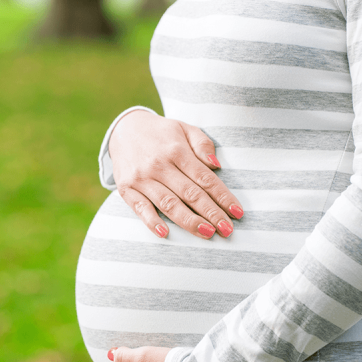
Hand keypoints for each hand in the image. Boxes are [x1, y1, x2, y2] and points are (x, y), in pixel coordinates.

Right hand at [109, 110, 243, 239]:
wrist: (123, 130)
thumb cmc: (161, 133)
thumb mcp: (184, 128)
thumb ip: (202, 144)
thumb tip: (216, 164)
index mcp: (176, 150)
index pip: (205, 178)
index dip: (223, 197)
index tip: (237, 212)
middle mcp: (159, 165)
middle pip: (190, 194)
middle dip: (211, 213)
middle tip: (227, 230)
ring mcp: (141, 178)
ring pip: (168, 203)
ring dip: (189, 221)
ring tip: (207, 233)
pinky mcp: (126, 188)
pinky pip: (140, 208)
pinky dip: (151, 221)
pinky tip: (165, 233)